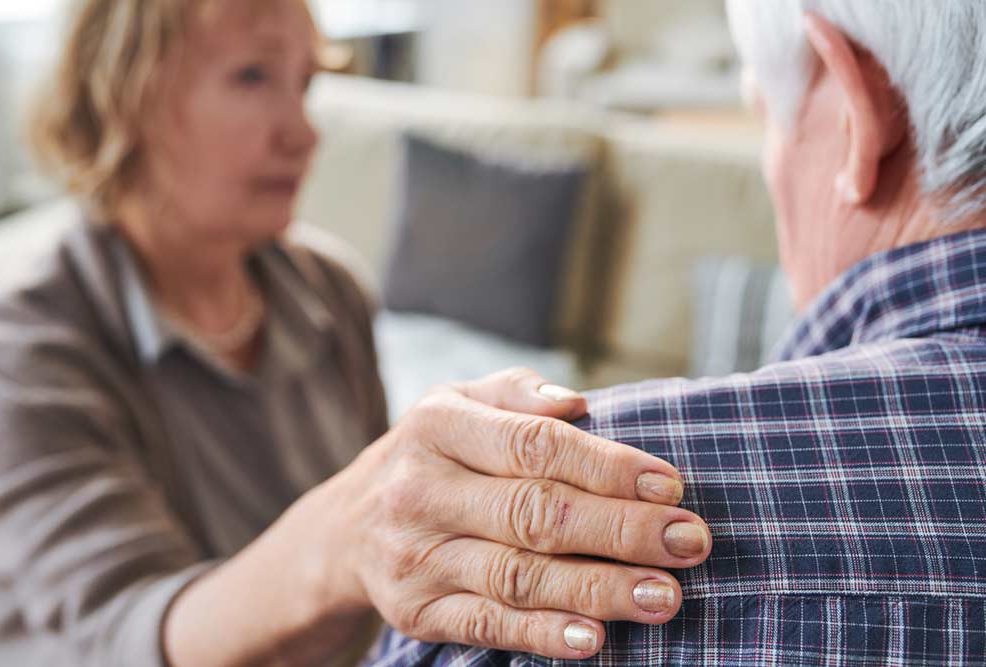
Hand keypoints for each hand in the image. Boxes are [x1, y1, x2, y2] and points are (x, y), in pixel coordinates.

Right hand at [301, 368, 711, 660]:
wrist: (346, 527)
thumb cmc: (428, 455)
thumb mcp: (456, 403)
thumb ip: (517, 394)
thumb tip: (578, 402)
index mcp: (438, 427)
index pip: (534, 446)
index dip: (607, 466)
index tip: (670, 485)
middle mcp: (422, 490)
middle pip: (536, 513)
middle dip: (621, 530)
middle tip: (690, 542)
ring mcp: (416, 556)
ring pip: (519, 576)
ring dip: (599, 589)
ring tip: (665, 596)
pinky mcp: (416, 611)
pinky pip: (486, 625)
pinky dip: (542, 635)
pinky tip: (595, 639)